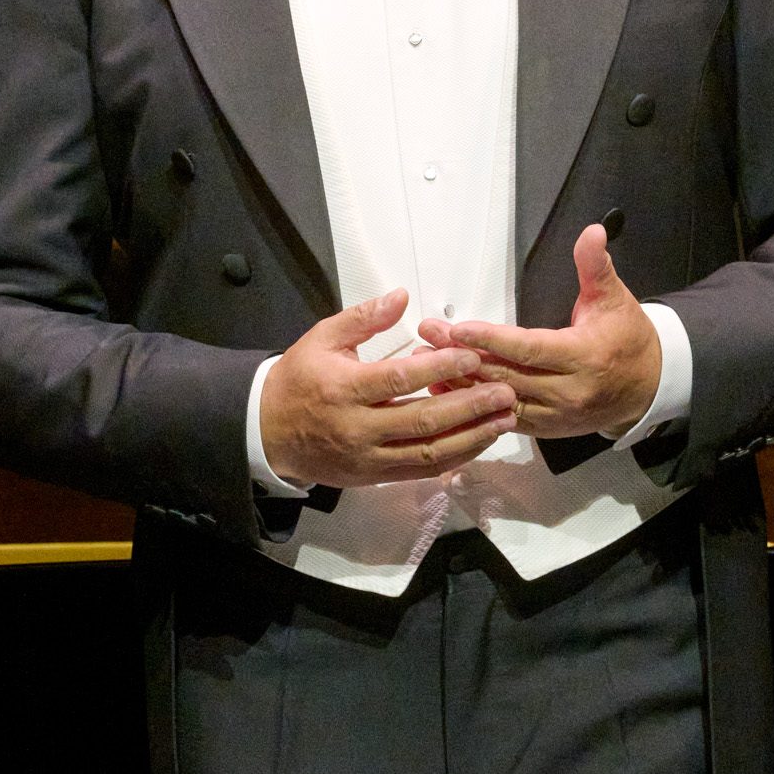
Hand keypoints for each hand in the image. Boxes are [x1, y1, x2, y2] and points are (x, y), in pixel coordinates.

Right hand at [259, 288, 518, 489]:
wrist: (268, 432)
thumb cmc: (299, 378)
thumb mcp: (322, 338)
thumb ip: (363, 318)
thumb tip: (402, 296)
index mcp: (345, 389)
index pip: (400, 379)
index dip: (440, 369)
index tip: (473, 355)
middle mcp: (359, 428)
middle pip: (423, 420)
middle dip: (470, 407)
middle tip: (505, 392)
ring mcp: (368, 458)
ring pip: (428, 453)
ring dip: (471, 438)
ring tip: (505, 420)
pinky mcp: (374, 477)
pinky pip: (420, 472)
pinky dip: (453, 459)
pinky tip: (479, 443)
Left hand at [419, 224, 661, 441]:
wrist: (647, 387)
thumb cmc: (627, 339)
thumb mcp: (614, 298)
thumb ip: (595, 266)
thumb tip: (593, 231)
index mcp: (583, 358)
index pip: (528, 349)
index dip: (490, 339)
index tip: (457, 328)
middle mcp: (566, 392)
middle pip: (505, 374)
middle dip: (462, 355)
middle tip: (428, 335)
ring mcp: (554, 415)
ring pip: (498, 400)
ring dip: (459, 382)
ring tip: (424, 359)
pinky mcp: (544, 429)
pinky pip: (501, 418)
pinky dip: (472, 404)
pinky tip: (443, 389)